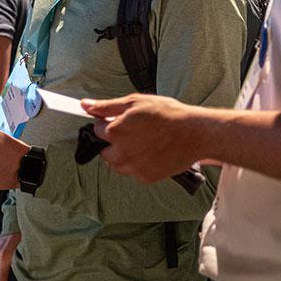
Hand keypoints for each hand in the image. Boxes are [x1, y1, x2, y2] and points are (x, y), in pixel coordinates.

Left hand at [80, 95, 207, 181]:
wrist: (195, 133)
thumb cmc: (168, 115)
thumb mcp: (134, 102)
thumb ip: (107, 106)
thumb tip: (86, 105)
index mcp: (115, 132)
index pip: (96, 130)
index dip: (107, 123)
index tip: (119, 122)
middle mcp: (121, 152)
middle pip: (104, 150)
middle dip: (113, 142)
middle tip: (132, 133)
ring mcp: (134, 167)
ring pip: (117, 164)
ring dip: (123, 155)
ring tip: (142, 142)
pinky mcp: (146, 177)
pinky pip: (133, 172)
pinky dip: (138, 164)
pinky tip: (151, 152)